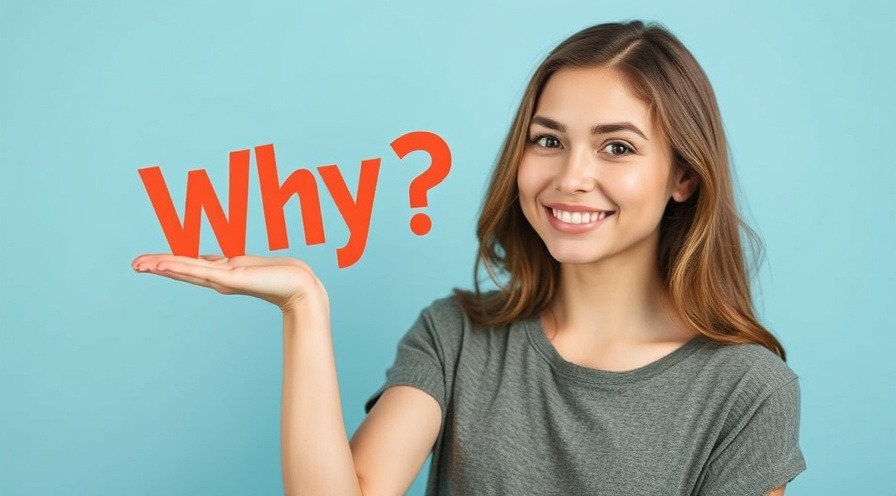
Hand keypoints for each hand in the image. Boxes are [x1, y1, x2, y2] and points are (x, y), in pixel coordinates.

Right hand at [130, 253, 326, 311]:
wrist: (299, 286)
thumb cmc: (277, 275)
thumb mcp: (245, 265)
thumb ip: (226, 263)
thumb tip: (211, 260)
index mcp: (220, 273)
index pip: (187, 266)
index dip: (165, 263)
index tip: (144, 262)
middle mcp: (218, 278)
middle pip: (182, 269)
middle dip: (157, 265)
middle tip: (133, 264)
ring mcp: (224, 279)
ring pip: (188, 270)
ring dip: (164, 266)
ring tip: (142, 265)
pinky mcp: (232, 279)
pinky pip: (203, 272)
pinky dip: (183, 268)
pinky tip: (167, 266)